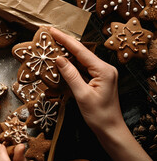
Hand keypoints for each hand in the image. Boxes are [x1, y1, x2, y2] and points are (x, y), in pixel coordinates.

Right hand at [50, 27, 156, 160]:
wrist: (110, 129)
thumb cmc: (98, 115)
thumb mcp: (81, 95)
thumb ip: (70, 75)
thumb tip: (59, 58)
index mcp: (104, 70)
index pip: (81, 51)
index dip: (65, 40)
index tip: (52, 31)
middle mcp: (105, 69)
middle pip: (82, 53)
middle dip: (65, 44)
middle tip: (50, 36)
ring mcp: (102, 74)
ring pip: (82, 60)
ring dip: (67, 54)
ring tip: (53, 46)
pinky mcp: (98, 80)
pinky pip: (83, 69)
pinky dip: (72, 66)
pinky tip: (62, 62)